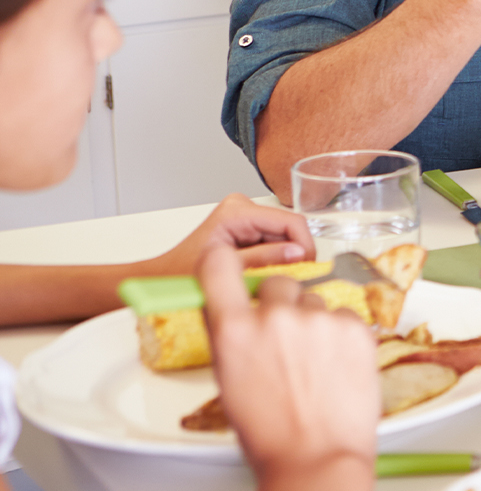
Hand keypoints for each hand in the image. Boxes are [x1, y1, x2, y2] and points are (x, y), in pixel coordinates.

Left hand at [140, 195, 314, 274]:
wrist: (163, 279)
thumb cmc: (182, 276)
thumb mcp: (229, 272)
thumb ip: (266, 259)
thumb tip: (299, 254)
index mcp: (237, 212)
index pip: (291, 222)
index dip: (305, 246)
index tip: (308, 271)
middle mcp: (244, 207)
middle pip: (289, 230)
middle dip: (294, 255)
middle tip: (289, 282)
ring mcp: (246, 216)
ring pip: (285, 238)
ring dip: (285, 260)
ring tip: (270, 280)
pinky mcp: (248, 227)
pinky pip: (276, 243)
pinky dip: (276, 261)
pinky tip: (263, 275)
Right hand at [198, 242, 376, 490]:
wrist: (316, 459)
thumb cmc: (269, 432)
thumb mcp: (229, 380)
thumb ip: (231, 336)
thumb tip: (234, 310)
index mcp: (234, 329)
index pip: (218, 266)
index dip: (223, 264)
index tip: (229, 266)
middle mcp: (276, 316)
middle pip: (277, 284)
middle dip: (278, 305)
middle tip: (285, 341)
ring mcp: (319, 320)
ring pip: (314, 302)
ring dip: (312, 323)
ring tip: (313, 366)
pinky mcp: (356, 328)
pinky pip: (344, 318)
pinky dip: (340, 336)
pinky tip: (335, 368)